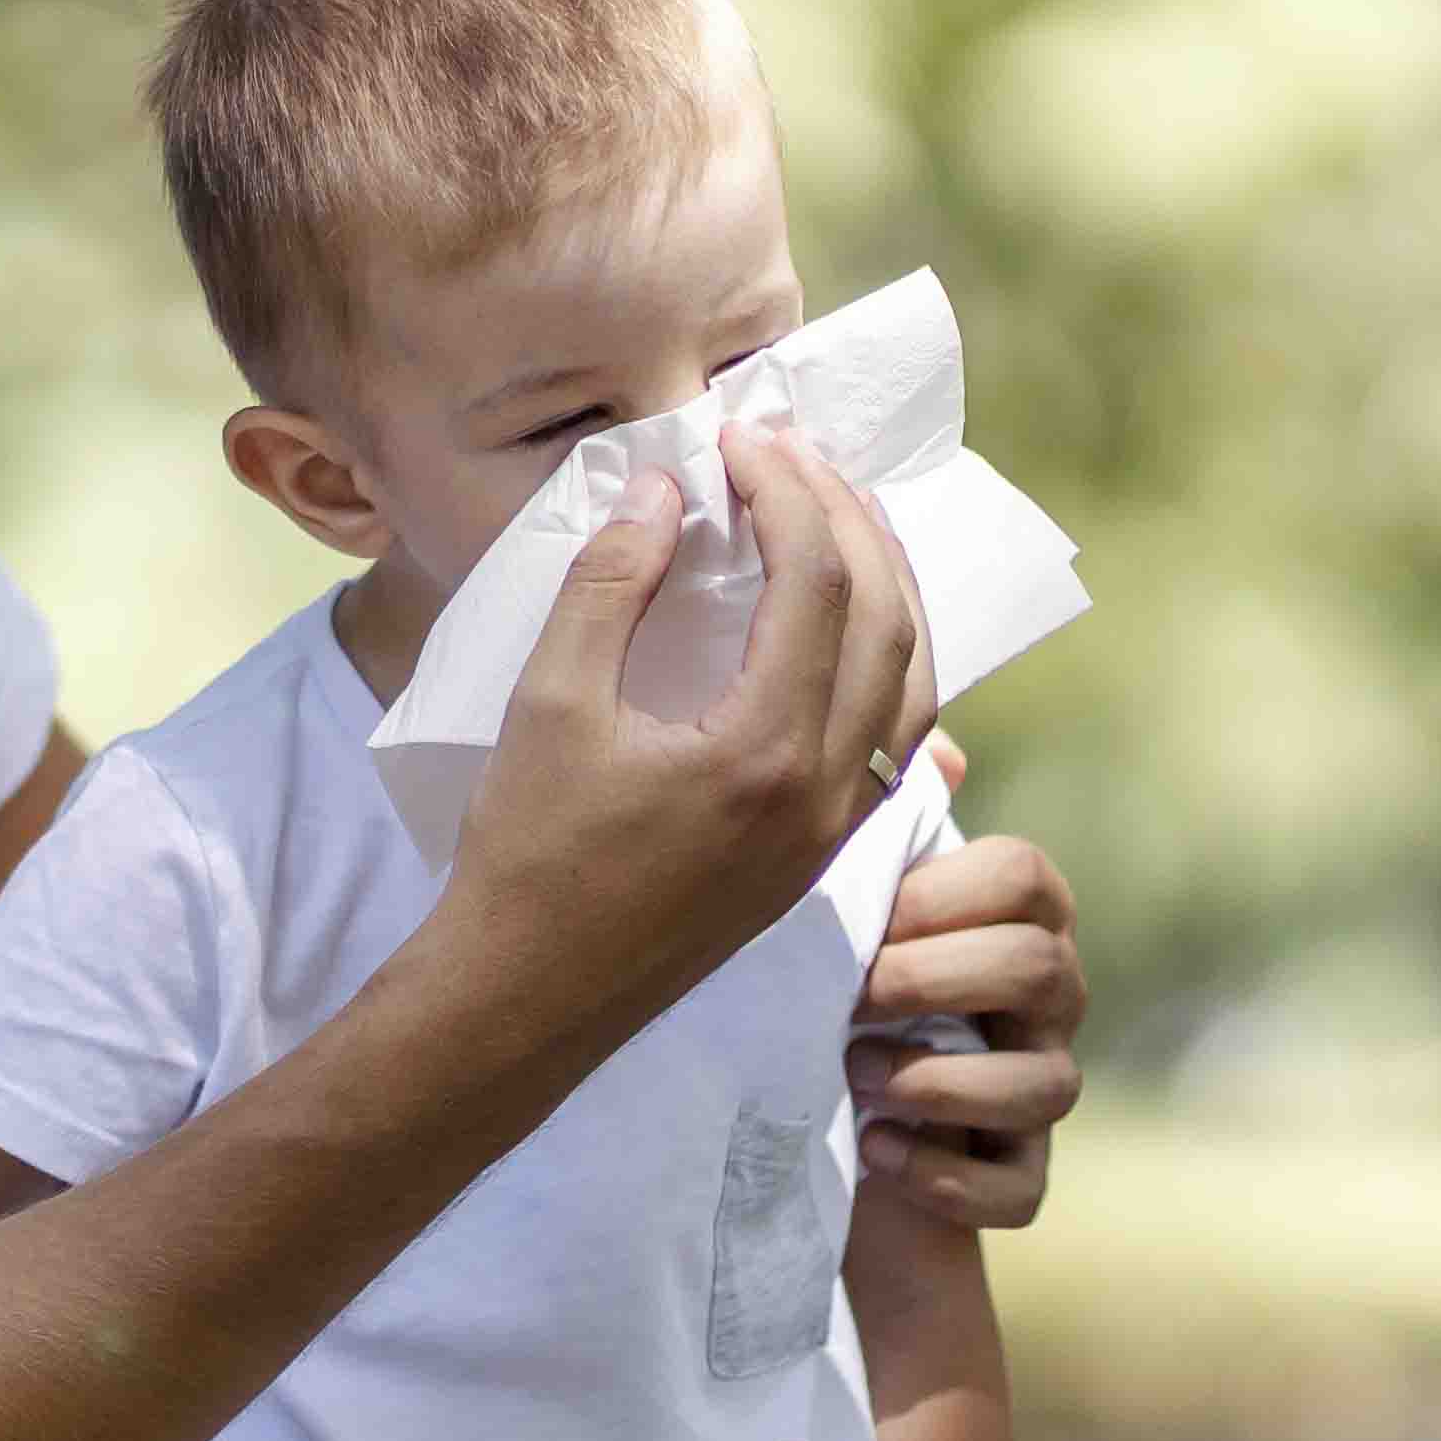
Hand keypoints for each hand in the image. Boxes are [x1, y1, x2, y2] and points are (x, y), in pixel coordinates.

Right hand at [434, 423, 933, 1033]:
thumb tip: (661, 489)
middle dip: (850, 520)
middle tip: (795, 456)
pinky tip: (851, 623)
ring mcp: (834, 832)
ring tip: (839, 515)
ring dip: (889, 586)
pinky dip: (888, 660)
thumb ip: (608, 584)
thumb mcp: (549, 703)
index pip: (818, 582)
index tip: (740, 439)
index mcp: (766, 753)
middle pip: (890, 620)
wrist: (526, 1000)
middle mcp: (826, 795)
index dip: (786, 491)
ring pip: (914, 683)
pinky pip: (898, 739)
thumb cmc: (526, 857)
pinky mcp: (820, 856)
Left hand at [852, 759, 1083, 1233]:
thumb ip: (892, 832)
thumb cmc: (837, 997)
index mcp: (1017, 920)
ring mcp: (1040, 1095)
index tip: (867, 921)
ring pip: (1046, 1086)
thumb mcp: (854, 913)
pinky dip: (942, 1174)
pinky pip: (1016, 1186)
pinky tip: (875, 1151)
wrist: (815, 1144)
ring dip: (943, 1081)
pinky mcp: (1019, 1182)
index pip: (1024, 874)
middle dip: (934, 980)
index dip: (942, 895)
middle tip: (851, 1000)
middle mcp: (1050, 1002)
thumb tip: (939, 750)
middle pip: (1038, 968)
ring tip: (859, 1078)